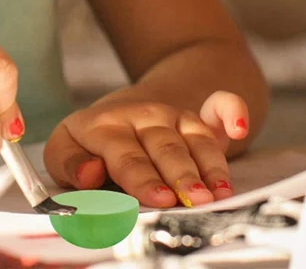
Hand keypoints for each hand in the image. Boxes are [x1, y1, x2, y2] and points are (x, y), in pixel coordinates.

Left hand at [44, 90, 248, 207]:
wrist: (129, 104)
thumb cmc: (93, 141)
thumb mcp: (66, 147)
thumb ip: (69, 163)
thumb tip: (88, 174)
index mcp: (105, 127)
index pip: (125, 156)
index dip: (142, 178)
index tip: (159, 199)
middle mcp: (142, 117)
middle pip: (164, 149)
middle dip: (180, 176)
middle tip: (195, 201)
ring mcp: (173, 115)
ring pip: (195, 141)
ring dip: (209, 167)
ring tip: (221, 194)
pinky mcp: (199, 116)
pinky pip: (220, 106)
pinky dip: (232, 111)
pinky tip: (239, 126)